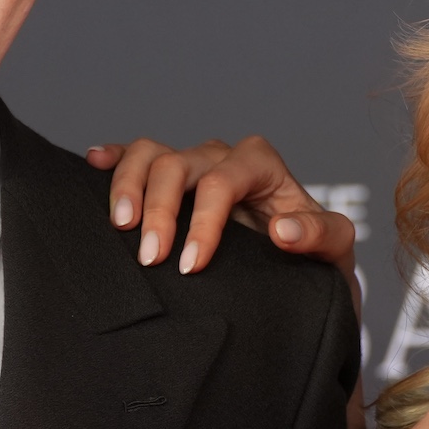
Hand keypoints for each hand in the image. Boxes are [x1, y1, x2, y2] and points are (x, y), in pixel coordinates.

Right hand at [86, 135, 360, 315]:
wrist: (299, 274)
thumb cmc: (315, 258)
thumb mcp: (334, 249)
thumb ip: (318, 235)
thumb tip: (283, 230)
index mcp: (262, 165)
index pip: (223, 180)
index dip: (203, 221)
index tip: (190, 265)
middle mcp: (223, 157)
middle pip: (178, 164)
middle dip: (160, 210)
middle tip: (150, 258)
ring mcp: (194, 167)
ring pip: (151, 154)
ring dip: (129, 185)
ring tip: (120, 225)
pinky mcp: (173, 184)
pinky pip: (138, 157)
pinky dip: (115, 158)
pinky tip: (94, 161)